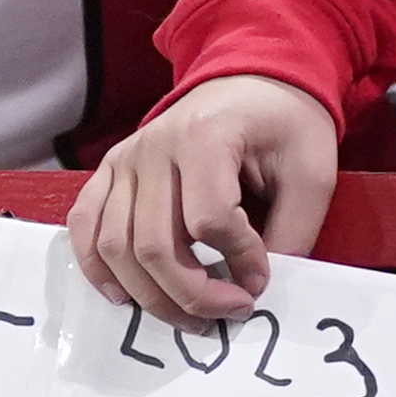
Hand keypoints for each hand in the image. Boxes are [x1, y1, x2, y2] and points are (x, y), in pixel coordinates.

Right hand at [70, 75, 338, 324]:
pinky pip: (85, 225)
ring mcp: (125, 159)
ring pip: (117, 246)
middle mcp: (154, 147)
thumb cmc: (284, 124)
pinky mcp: (110, 170)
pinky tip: (124, 297)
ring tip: (191, 317)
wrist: (252, 79)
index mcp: (206, 137)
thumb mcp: (311, 173)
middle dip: (194, 294)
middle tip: (230, 312)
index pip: (210, 220)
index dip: (240, 261)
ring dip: (151, 296)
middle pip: (156, 244)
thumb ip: (293, 232)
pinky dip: (97, 268)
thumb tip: (258, 289)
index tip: (261, 279)